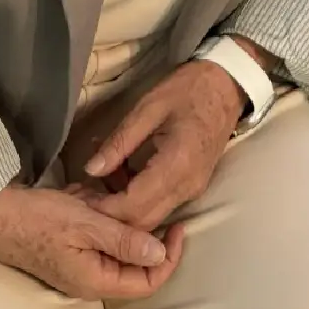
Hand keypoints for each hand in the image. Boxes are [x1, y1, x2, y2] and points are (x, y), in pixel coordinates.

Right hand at [0, 181, 183, 300]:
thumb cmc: (39, 219)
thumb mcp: (87, 223)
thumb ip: (124, 240)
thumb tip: (160, 253)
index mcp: (97, 280)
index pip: (147, 281)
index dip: (168, 257)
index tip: (177, 225)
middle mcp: (90, 279)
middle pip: (133, 265)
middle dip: (143, 232)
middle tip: (149, 200)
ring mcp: (78, 266)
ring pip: (115, 247)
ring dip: (120, 220)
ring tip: (112, 192)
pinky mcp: (68, 250)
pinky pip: (96, 236)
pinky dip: (100, 215)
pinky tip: (91, 195)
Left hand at [76, 58, 249, 232]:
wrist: (228, 85)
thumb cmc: (189, 89)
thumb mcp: (149, 107)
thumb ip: (120, 141)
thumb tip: (90, 169)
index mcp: (177, 165)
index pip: (134, 206)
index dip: (104, 210)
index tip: (79, 201)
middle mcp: (188, 186)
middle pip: (144, 222)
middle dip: (111, 217)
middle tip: (83, 198)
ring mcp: (193, 189)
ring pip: (152, 218)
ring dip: (123, 211)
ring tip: (97, 188)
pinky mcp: (193, 187)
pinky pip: (161, 206)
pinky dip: (137, 201)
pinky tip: (119, 179)